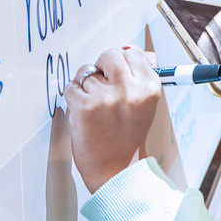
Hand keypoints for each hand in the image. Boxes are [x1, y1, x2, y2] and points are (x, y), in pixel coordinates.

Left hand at [66, 48, 160, 193]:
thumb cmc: (128, 138)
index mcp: (149, 88)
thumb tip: (134, 51)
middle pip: (109, 56)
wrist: (115, 170)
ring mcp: (106, 98)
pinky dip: (74, 97)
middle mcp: (129, 90)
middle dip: (102, 66)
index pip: (132, 53)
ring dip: (86, 85)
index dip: (121, 62)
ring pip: (87, 72)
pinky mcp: (84, 107)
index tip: (116, 73)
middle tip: (102, 84)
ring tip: (95, 106)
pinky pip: (71, 87)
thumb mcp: (146, 105)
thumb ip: (141, 76)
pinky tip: (84, 111)